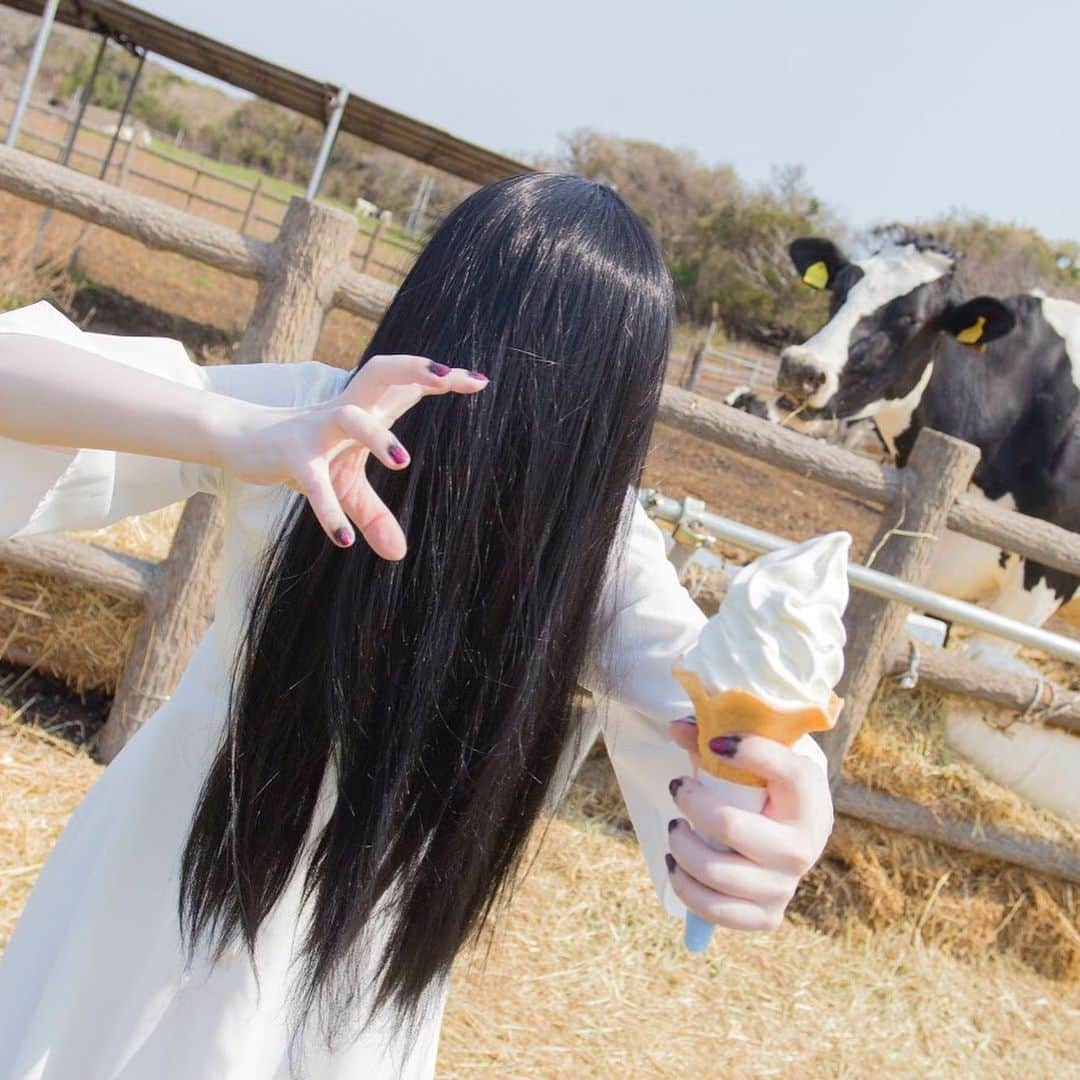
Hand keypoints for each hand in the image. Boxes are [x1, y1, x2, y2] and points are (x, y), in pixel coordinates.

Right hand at [217, 356, 487, 557]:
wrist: (238, 440)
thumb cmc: (302, 453)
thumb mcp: (344, 485)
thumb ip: (373, 515)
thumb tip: (398, 555)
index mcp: (363, 407)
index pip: (405, 381)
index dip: (439, 376)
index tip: (481, 380)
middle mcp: (344, 410)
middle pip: (381, 371)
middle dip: (415, 369)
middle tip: (450, 377)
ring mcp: (317, 428)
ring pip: (350, 418)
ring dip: (377, 435)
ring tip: (404, 462)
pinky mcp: (291, 452)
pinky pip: (313, 480)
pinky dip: (329, 508)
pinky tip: (346, 540)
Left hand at [664, 718, 832, 931]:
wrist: (792, 832)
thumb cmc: (767, 785)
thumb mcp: (751, 755)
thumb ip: (714, 736)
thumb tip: (675, 728)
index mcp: (810, 798)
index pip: (786, 770)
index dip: (748, 751)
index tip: (714, 744)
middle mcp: (804, 846)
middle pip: (731, 826)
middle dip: (692, 804)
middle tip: (677, 788)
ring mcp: (786, 886)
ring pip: (716, 872)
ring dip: (681, 846)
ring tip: (675, 829)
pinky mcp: (768, 916)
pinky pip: (717, 912)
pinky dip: (686, 888)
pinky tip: (677, 865)